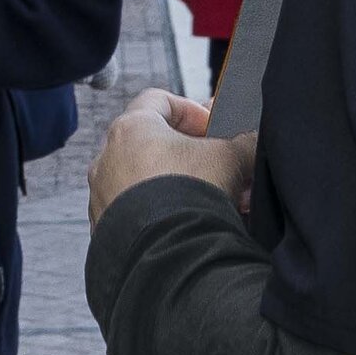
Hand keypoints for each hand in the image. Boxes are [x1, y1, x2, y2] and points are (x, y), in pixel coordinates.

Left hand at [87, 89, 251, 220]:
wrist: (168, 254)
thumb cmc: (191, 195)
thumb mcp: (232, 157)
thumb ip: (244, 142)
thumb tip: (252, 143)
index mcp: (130, 129)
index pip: (159, 100)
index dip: (192, 110)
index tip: (214, 127)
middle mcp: (107, 159)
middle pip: (151, 143)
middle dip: (190, 153)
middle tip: (218, 166)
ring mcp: (103, 197)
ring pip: (144, 181)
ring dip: (177, 185)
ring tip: (211, 201)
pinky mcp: (104, 230)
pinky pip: (137, 212)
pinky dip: (162, 213)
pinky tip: (190, 224)